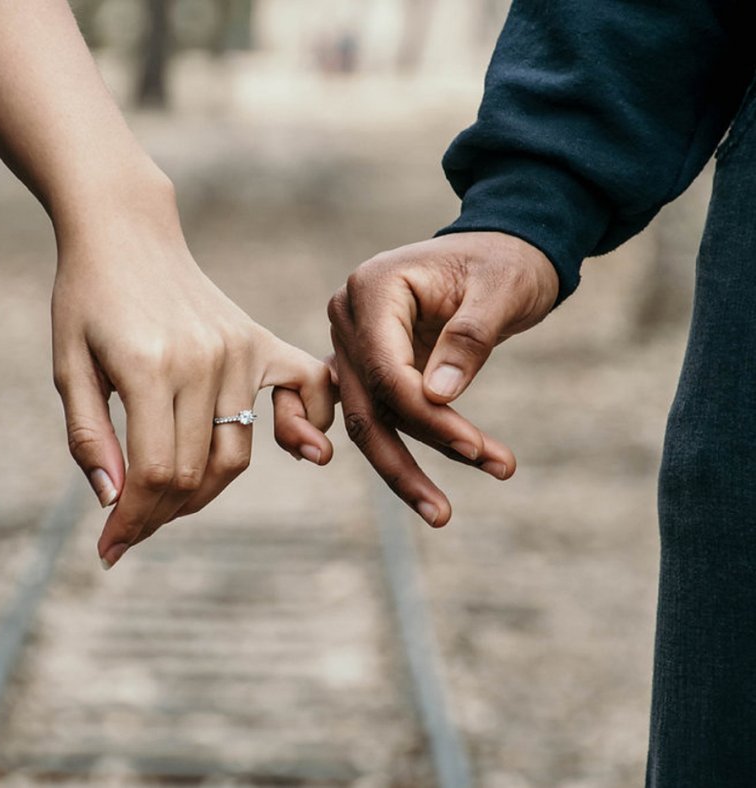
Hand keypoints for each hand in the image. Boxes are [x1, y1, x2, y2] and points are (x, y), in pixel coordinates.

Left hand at [51, 181, 334, 567]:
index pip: (154, 473)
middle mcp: (203, 360)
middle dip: (160, 514)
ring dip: (204, 491)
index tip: (110, 549)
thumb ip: (89, 436)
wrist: (126, 232)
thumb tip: (115, 502)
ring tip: (168, 499)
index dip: (132, 521)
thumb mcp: (68, 366)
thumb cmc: (86, 298)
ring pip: (236, 452)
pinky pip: (305, 389)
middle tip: (131, 527)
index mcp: (147, 367)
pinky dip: (306, 425)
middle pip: (195, 472)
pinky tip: (297, 448)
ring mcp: (238, 349)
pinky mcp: (258, 340)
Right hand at [328, 231, 558, 525]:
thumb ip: (468, 338)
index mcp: (372, 288)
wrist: (501, 251)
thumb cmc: (504, 262)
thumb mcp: (501, 290)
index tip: (475, 448)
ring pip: (366, 419)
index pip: (386, 369)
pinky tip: (401, 487)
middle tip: (443, 513)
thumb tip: (437, 397)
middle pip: (367, 405)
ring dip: (403, 466)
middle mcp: (349, 316)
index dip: (427, 416)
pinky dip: (387, 448)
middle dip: (406, 460)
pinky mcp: (366, 365)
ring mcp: (351, 343)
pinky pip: (367, 413)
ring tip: (441, 511)